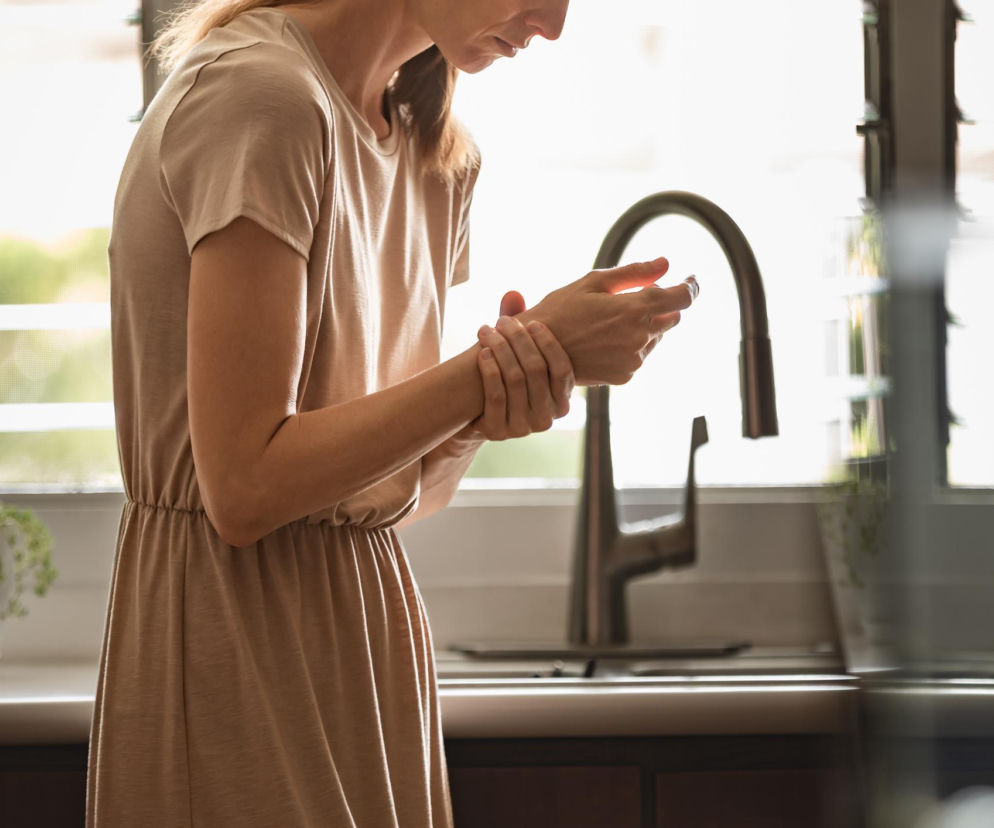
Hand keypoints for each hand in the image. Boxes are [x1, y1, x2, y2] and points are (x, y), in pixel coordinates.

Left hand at [465, 316, 574, 441]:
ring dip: (500, 349)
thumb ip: (519, 327)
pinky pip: (496, 395)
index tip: (532, 322)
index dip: (548, 343)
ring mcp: (523, 428)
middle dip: (519, 340)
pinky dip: (489, 370)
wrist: (477, 415)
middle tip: (503, 321)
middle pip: (536, 370)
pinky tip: (482, 353)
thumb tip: (513, 293)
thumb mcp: (517, 355)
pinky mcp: (498, 431)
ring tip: (487, 331)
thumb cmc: (505, 378)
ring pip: (515, 380)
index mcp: (561, 401)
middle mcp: (547, 418)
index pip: (563, 369)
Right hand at [502, 258, 698, 385]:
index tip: (689, 280)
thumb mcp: (593, 282)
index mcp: (634, 310)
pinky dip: (631, 345)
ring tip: (609, 322)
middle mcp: (639, 338)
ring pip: (656, 337)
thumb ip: (635, 272)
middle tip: (634, 298)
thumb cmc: (560, 311)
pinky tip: (604, 340)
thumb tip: (666, 264)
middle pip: (672, 317)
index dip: (690, 286)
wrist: (536, 353)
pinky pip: (640, 355)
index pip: (682, 297)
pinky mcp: (626, 375)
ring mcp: (633, 360)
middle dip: (661, 305)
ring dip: (645, 326)